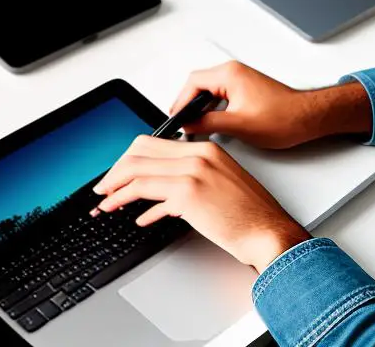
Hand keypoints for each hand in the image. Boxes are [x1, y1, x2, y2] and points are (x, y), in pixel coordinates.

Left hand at [93, 136, 310, 272]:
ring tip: (107, 205)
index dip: (128, 158)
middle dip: (115, 172)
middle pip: (139, 153)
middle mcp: (198, 155)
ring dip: (116, 191)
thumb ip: (192, 175)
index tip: (118, 173)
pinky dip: (138, 209)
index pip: (153, 142)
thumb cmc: (250, 213)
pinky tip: (139, 219)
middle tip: (105, 189)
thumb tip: (160, 185)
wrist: (268, 231)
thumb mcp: (221, 182)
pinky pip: (150, 197)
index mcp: (205, 148)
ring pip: (138, 174)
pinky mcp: (190, 194)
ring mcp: (194, 172)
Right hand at [172, 61, 371, 148]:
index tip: (175, 118)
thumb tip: (189, 125)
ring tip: (194, 126)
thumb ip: (209, 124)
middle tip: (182, 124)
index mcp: (230, 74)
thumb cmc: (283, 118)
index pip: (193, 83)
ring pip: (208, 90)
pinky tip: (211, 123)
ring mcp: (240, 79)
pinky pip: (219, 94)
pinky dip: (211, 107)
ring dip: (199, 107)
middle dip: (188, 105)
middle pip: (198, 84)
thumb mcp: (239, 125)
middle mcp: (234, 72)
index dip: (180, 102)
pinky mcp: (245, 88)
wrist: (307, 118)